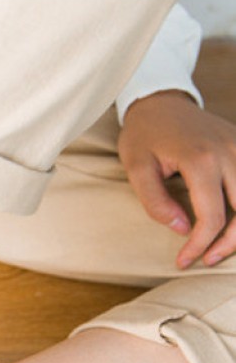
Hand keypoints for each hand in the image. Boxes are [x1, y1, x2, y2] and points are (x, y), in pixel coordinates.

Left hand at [118, 90, 235, 268]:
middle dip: (228, 243)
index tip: (183, 261)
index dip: (199, 245)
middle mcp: (229, 152)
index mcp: (201, 160)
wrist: (160, 101)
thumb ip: (156, 202)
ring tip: (220, 246)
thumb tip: (181, 229)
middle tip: (206, 259)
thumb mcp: (136, 169)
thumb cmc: (143, 136)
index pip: (212, 216)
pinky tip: (232, 222)